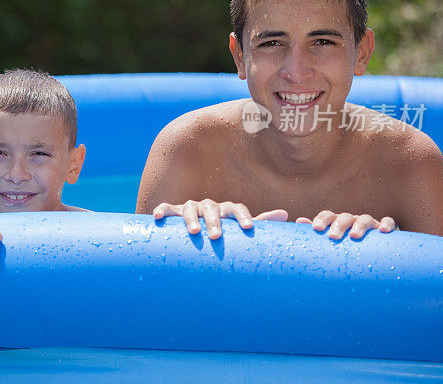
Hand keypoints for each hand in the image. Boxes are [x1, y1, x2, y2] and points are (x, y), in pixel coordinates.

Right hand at [153, 199, 287, 239]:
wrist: (195, 232)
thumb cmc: (223, 232)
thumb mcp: (239, 228)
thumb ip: (261, 222)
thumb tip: (286, 214)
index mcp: (226, 209)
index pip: (237, 208)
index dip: (243, 217)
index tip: (249, 229)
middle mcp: (209, 206)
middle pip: (213, 208)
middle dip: (214, 222)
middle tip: (217, 237)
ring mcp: (190, 207)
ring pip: (190, 208)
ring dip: (191, 219)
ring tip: (193, 232)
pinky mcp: (172, 213)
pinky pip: (166, 208)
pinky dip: (161, 211)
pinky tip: (156, 217)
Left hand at [296, 210, 395, 239]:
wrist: (369, 252)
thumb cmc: (342, 246)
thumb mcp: (327, 240)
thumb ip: (314, 234)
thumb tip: (299, 221)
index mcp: (336, 222)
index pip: (328, 215)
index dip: (322, 220)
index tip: (316, 229)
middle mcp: (352, 220)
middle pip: (345, 217)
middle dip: (338, 225)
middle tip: (333, 237)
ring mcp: (369, 223)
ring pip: (365, 218)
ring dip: (359, 225)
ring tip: (354, 236)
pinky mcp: (383, 229)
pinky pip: (387, 222)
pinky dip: (386, 224)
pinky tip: (383, 231)